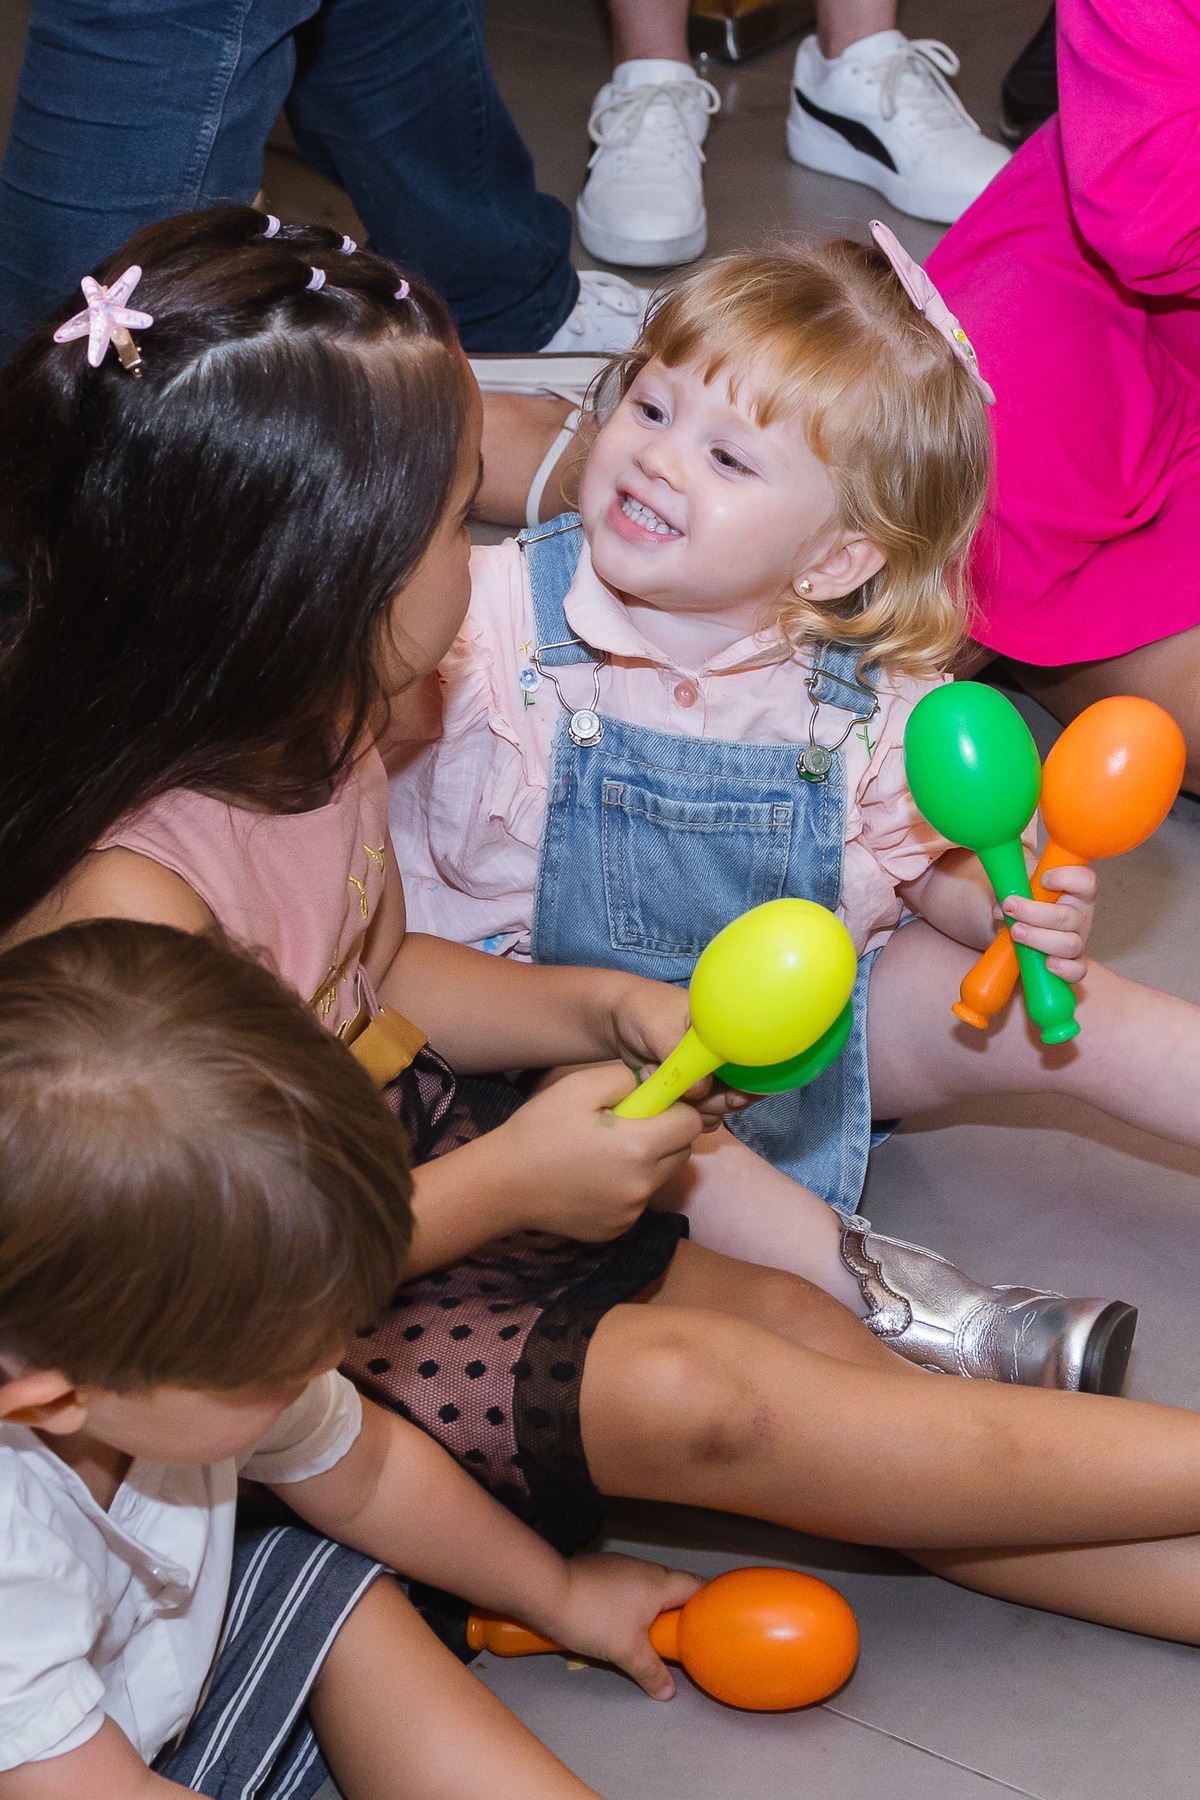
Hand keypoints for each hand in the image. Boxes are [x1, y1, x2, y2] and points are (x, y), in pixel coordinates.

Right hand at [494, 1062, 702, 1239]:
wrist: (502, 1185)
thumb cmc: (538, 1130)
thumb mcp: (577, 1087)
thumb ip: (624, 1078)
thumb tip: (650, 1083)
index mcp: (638, 1145)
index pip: (690, 1124)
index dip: (676, 1109)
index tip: (651, 1105)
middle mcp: (643, 1185)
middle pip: (682, 1153)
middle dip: (666, 1135)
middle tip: (627, 1126)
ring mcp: (631, 1212)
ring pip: (661, 1178)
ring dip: (648, 1162)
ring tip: (606, 1153)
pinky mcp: (617, 1229)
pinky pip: (638, 1202)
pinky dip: (627, 1188)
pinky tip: (593, 1179)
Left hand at [534, 1552, 702, 1699]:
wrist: (548, 1591)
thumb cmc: (595, 1618)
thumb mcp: (626, 1652)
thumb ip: (651, 1672)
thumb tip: (668, 1692)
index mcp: (660, 1582)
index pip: (697, 1586)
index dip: (709, 1603)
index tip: (713, 1624)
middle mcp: (646, 1568)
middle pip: (674, 1587)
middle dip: (680, 1612)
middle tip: (683, 1639)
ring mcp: (623, 1566)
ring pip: (649, 1587)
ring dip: (654, 1608)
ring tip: (653, 1635)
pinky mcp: (603, 1570)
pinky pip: (629, 1586)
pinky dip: (634, 1604)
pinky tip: (622, 1623)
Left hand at [603, 975, 745, 1128]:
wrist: (615, 1019)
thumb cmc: (642, 1009)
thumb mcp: (660, 1027)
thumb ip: (678, 1058)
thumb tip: (700, 1091)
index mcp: (724, 1032)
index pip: (748, 1063)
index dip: (749, 1085)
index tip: (735, 1098)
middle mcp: (720, 1055)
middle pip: (737, 1092)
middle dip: (716, 1101)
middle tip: (692, 1096)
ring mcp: (704, 1075)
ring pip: (715, 1106)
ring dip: (691, 1106)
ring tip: (657, 1079)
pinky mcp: (686, 1091)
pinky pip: (694, 1112)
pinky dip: (677, 1112)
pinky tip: (654, 1092)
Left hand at [1000, 864, 1096, 984]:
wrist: (1025, 935)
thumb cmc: (1029, 905)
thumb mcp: (1023, 889)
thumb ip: (1012, 888)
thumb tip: (1000, 907)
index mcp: (1075, 893)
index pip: (1086, 881)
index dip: (1067, 878)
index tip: (1042, 880)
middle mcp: (1081, 917)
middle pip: (1067, 916)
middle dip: (1034, 912)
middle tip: (1009, 906)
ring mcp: (1078, 942)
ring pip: (1068, 944)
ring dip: (1038, 938)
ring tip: (1015, 932)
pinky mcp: (1073, 965)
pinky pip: (1077, 971)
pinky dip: (1064, 969)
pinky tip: (1047, 963)